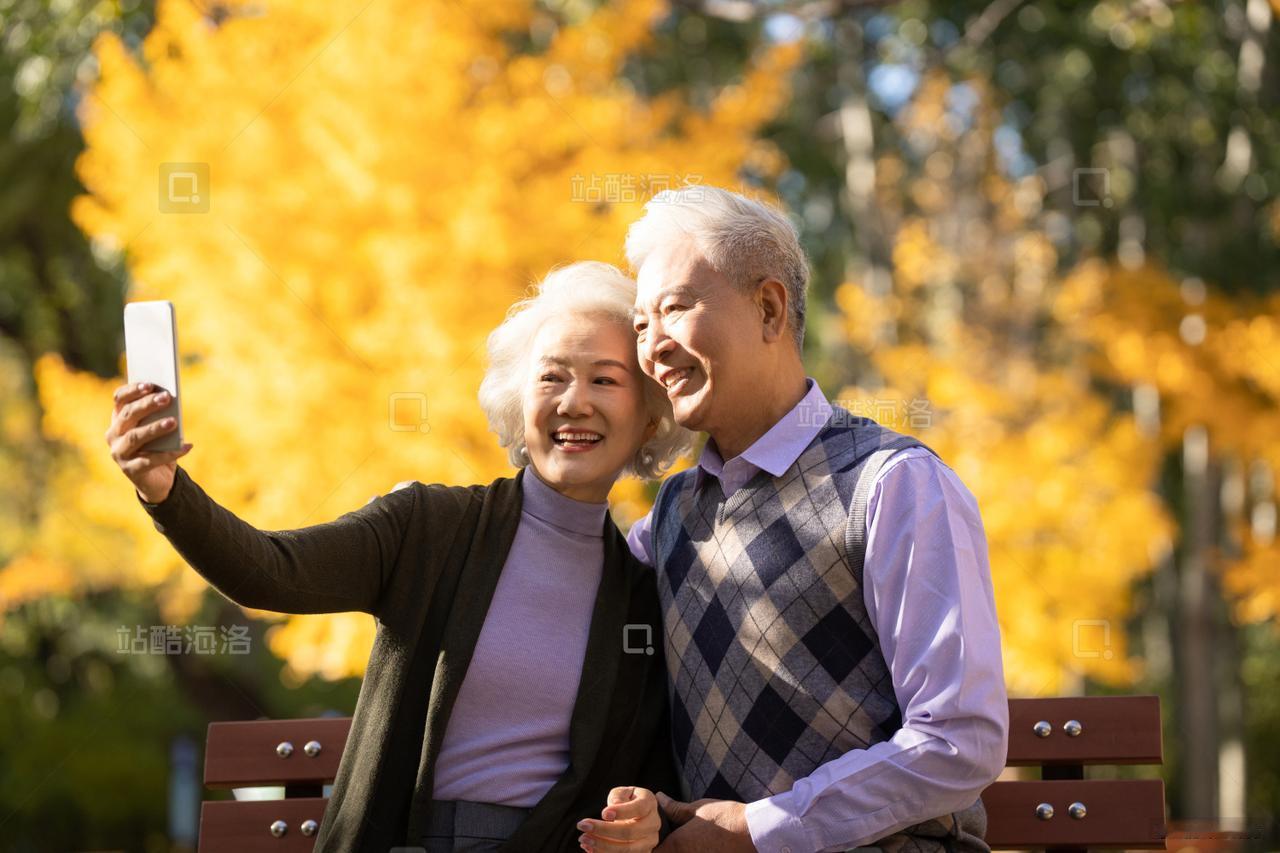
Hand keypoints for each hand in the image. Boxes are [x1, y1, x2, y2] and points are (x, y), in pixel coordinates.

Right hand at [107, 381, 191, 503]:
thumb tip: (172, 401)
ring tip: (173, 422)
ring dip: (154, 428)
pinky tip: (185, 447)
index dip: (132, 390)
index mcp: (119, 419)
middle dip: (147, 405)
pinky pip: (149, 460)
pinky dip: (169, 454)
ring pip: (135, 437)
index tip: (149, 384)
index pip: (120, 399)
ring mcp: (119, 453)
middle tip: (166, 397)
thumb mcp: (160, 428)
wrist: (158, 478)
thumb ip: (162, 415)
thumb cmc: (159, 446)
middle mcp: (114, 434)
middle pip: (128, 415)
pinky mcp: (130, 470)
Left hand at [577, 786, 660, 852]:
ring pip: (626, 849)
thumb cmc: (628, 801)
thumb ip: (618, 797)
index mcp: (649, 804)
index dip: (622, 812)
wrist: (640, 816)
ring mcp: (649, 842)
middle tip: (583, 826)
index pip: (638, 809)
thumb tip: (613, 807)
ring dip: (602, 846)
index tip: (603, 813)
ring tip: (583, 840)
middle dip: (604, 831)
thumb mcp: (623, 792)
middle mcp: (653, 824)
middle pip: (630, 832)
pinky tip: (589, 848)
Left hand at [653, 794, 755, 852]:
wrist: (753, 833)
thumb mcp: (697, 809)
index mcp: (675, 847)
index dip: (650, 845)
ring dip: (679, 850)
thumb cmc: (724, 819)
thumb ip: (674, 808)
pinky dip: (693, 852)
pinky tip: (699, 846)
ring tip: (689, 840)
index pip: (651, 852)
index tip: (654, 837)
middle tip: (668, 836)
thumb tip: (660, 799)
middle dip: (664, 848)